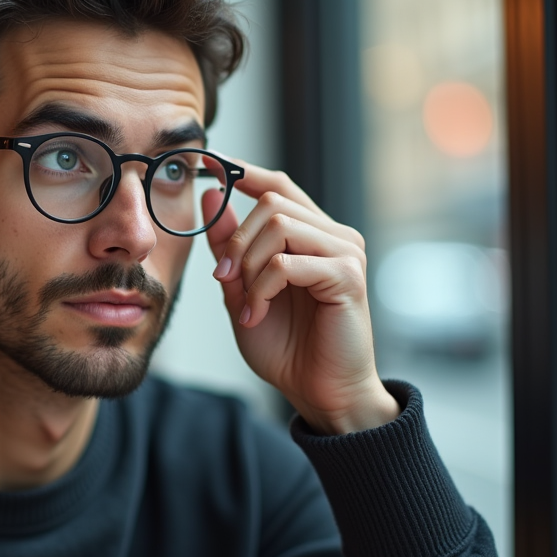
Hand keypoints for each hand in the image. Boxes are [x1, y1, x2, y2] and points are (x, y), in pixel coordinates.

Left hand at [202, 158, 399, 434]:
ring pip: (280, 225)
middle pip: (272, 202)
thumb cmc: (288, 348)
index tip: (209, 164)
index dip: (244, 171)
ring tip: (246, 303)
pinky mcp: (347, 276)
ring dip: (250, 266)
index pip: (278, 187)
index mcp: (311, 235)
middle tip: (224, 279)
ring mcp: (346, 252)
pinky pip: (288, 262)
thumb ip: (230, 247)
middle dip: (237, 240)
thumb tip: (212, 196)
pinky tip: (257, 313)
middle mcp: (334, 236)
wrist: (319, 392)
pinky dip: (263, 287)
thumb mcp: (243, 289)